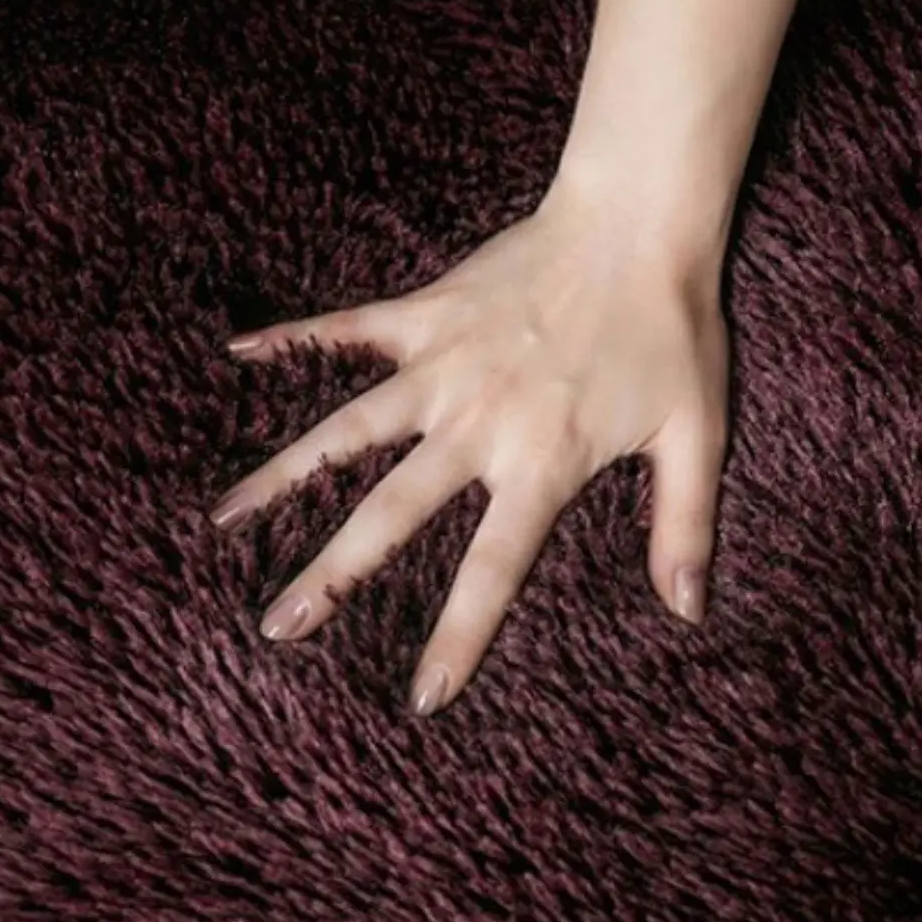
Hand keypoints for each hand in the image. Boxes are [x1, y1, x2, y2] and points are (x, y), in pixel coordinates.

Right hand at [212, 188, 729, 715]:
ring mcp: (442, 367)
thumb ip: (684, 526)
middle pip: (391, 513)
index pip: (492, 570)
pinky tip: (235, 353)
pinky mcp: (426, 315)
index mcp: (541, 463)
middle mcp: (477, 425)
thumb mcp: (696, 435)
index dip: (458, 639)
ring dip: (284, 475)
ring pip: (347, 430)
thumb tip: (687, 611)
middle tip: (277, 626)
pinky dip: (293, 339)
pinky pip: (347, 328)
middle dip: (333, 576)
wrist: (637, 223)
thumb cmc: (671, 329)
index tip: (420, 698)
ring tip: (224, 518)